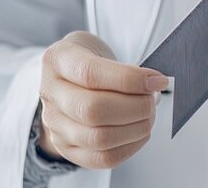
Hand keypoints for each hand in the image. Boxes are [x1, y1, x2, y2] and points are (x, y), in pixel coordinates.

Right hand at [37, 31, 168, 168]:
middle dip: (135, 107)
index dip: (129, 79)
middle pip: (93, 111)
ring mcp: (55, 124)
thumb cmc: (88, 62)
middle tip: (151, 99)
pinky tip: (138, 132)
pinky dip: (129, 147)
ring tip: (147, 115)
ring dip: (136, 129)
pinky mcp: (66, 148)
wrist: (69, 81)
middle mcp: (51, 94)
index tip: (156, 81)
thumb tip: (153, 86)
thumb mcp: (100, 48)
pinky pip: (101, 159)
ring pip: (99, 138)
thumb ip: (124, 66)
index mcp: (57, 60)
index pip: (90, 74)